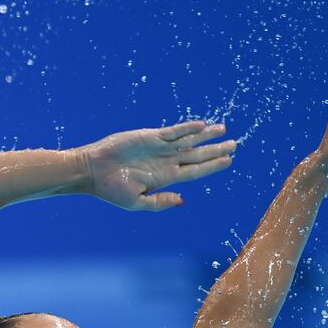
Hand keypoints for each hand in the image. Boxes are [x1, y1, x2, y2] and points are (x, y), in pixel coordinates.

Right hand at [73, 121, 236, 210]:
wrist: (92, 170)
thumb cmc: (111, 190)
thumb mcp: (136, 203)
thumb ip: (159, 203)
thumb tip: (183, 200)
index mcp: (165, 178)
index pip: (195, 171)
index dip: (213, 166)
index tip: (229, 160)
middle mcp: (166, 162)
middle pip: (197, 155)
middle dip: (216, 150)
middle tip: (235, 144)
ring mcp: (159, 148)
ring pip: (189, 140)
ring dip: (206, 136)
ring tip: (223, 129)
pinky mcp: (149, 136)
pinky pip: (173, 131)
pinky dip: (187, 128)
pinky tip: (201, 125)